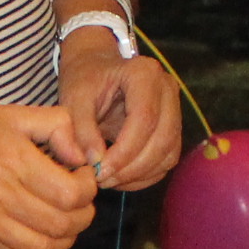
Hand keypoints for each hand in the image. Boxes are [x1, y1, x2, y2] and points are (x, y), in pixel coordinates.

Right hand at [0, 104, 98, 248]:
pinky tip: (42, 228)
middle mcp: (0, 196)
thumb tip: (82, 153)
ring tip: (66, 215)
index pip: (70, 193)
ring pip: (45, 247)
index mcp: (11, 160)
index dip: (88, 186)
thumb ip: (56, 126)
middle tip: (79, 195)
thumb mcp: (10, 113)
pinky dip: (42, 248)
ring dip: (67, 235)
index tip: (84, 173)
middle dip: (83, 212)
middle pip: (63, 224)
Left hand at [56, 32, 179, 192]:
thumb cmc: (85, 80)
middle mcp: (167, 89)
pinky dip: (146, 175)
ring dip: (140, 175)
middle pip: (162, 138)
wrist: (96, 68)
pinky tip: (120, 178)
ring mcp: (174, 109)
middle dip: (132, 167)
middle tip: (102, 179)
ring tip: (108, 180)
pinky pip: (166, 159)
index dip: (125, 150)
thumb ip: (81, 130)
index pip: (144, 118)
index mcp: (144, 74)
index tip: (100, 170)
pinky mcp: (172, 128)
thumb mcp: (74, 99)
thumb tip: (94, 162)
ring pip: (168, 153)